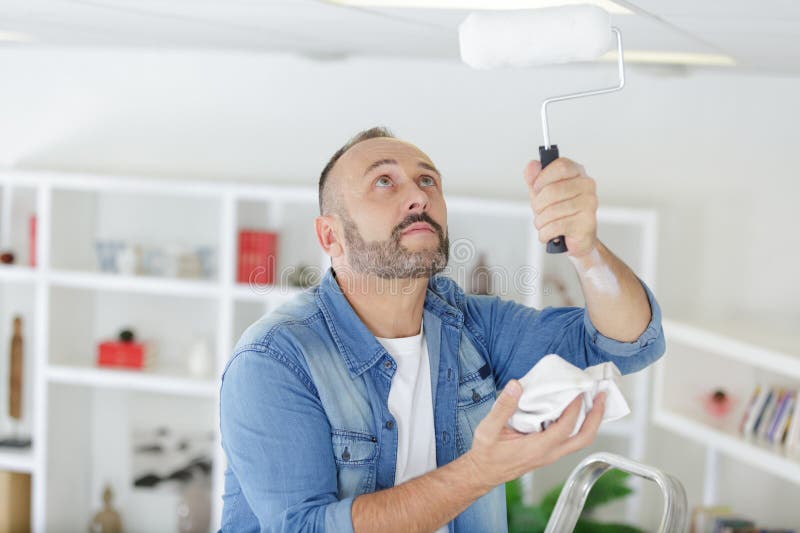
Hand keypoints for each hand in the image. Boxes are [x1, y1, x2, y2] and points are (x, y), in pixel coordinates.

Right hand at [464, 379, 605, 489]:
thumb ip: (503, 407)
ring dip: (590, 420)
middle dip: (597, 416)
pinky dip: (578, 424)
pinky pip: (571, 439)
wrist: (484, 473)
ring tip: (594, 400)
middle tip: (602, 396)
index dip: (575, 408)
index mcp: (537, 448)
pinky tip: (574, 410)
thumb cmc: (486, 454)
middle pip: (584, 438)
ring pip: (580, 440)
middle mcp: (549, 454)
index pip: (565, 428)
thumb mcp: (488, 429)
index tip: (577, 390)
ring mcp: (550, 454)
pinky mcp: (548, 452)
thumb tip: (516, 386)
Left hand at [523, 158, 598, 257]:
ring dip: (540, 221)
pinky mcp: (586, 223)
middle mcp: (587, 185)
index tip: (537, 189)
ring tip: (544, 224)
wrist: (576, 238)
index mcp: (577, 173)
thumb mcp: (542, 194)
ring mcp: (589, 204)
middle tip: (539, 212)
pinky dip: (545, 233)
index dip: (543, 178)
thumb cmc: (560, 213)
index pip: (561, 166)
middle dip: (537, 205)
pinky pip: (555, 226)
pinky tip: (549, 234)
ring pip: (552, 211)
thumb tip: (532, 165)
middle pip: (552, 190)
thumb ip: (535, 179)